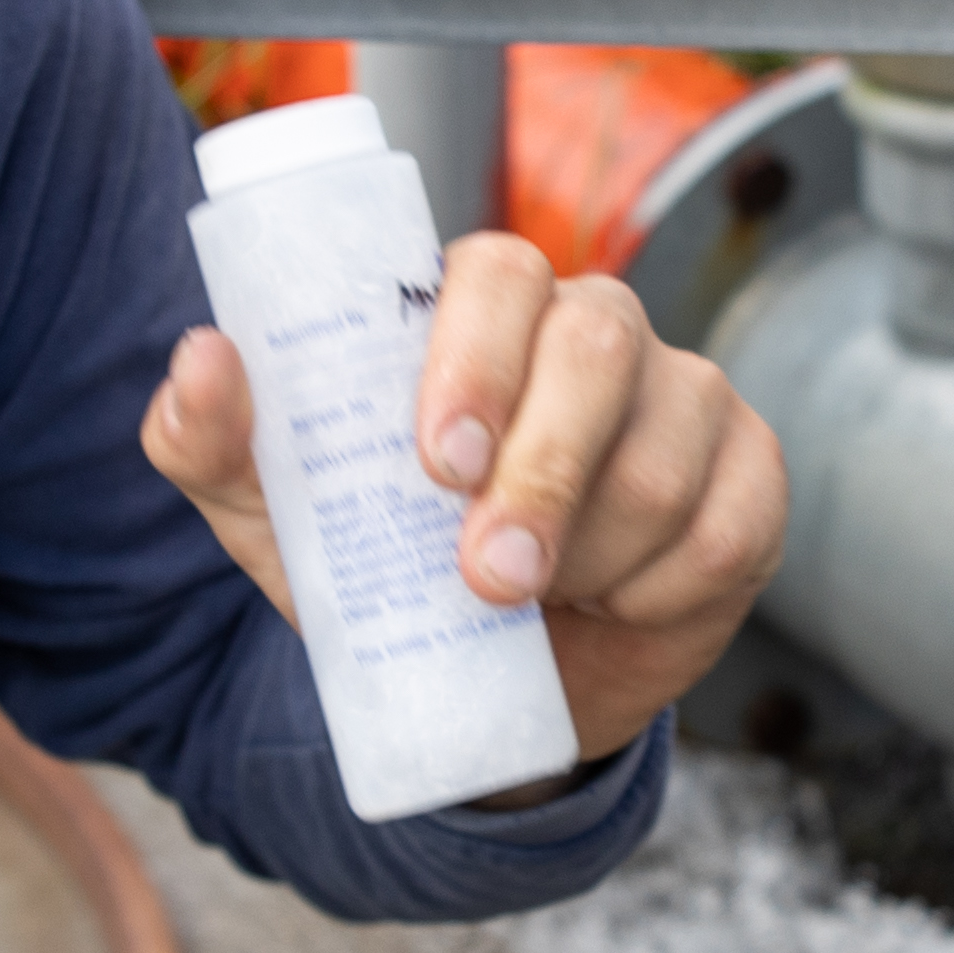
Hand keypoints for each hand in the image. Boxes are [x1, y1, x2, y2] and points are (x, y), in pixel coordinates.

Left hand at [141, 237, 792, 781]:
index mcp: (483, 312)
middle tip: (486, 575)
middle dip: (542, 473)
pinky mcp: (749, 478)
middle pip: (599, 346)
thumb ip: (213, 439)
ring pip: (663, 453)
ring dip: (592, 553)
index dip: (478, 356)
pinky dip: (662, 588)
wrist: (484, 680)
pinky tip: (616, 607)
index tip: (438, 462)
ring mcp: (684, 398)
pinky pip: (729, 524)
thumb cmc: (380, 563)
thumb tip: (204, 358)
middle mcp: (595, 332)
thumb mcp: (277, 517)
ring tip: (536, 602)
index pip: (500, 271)